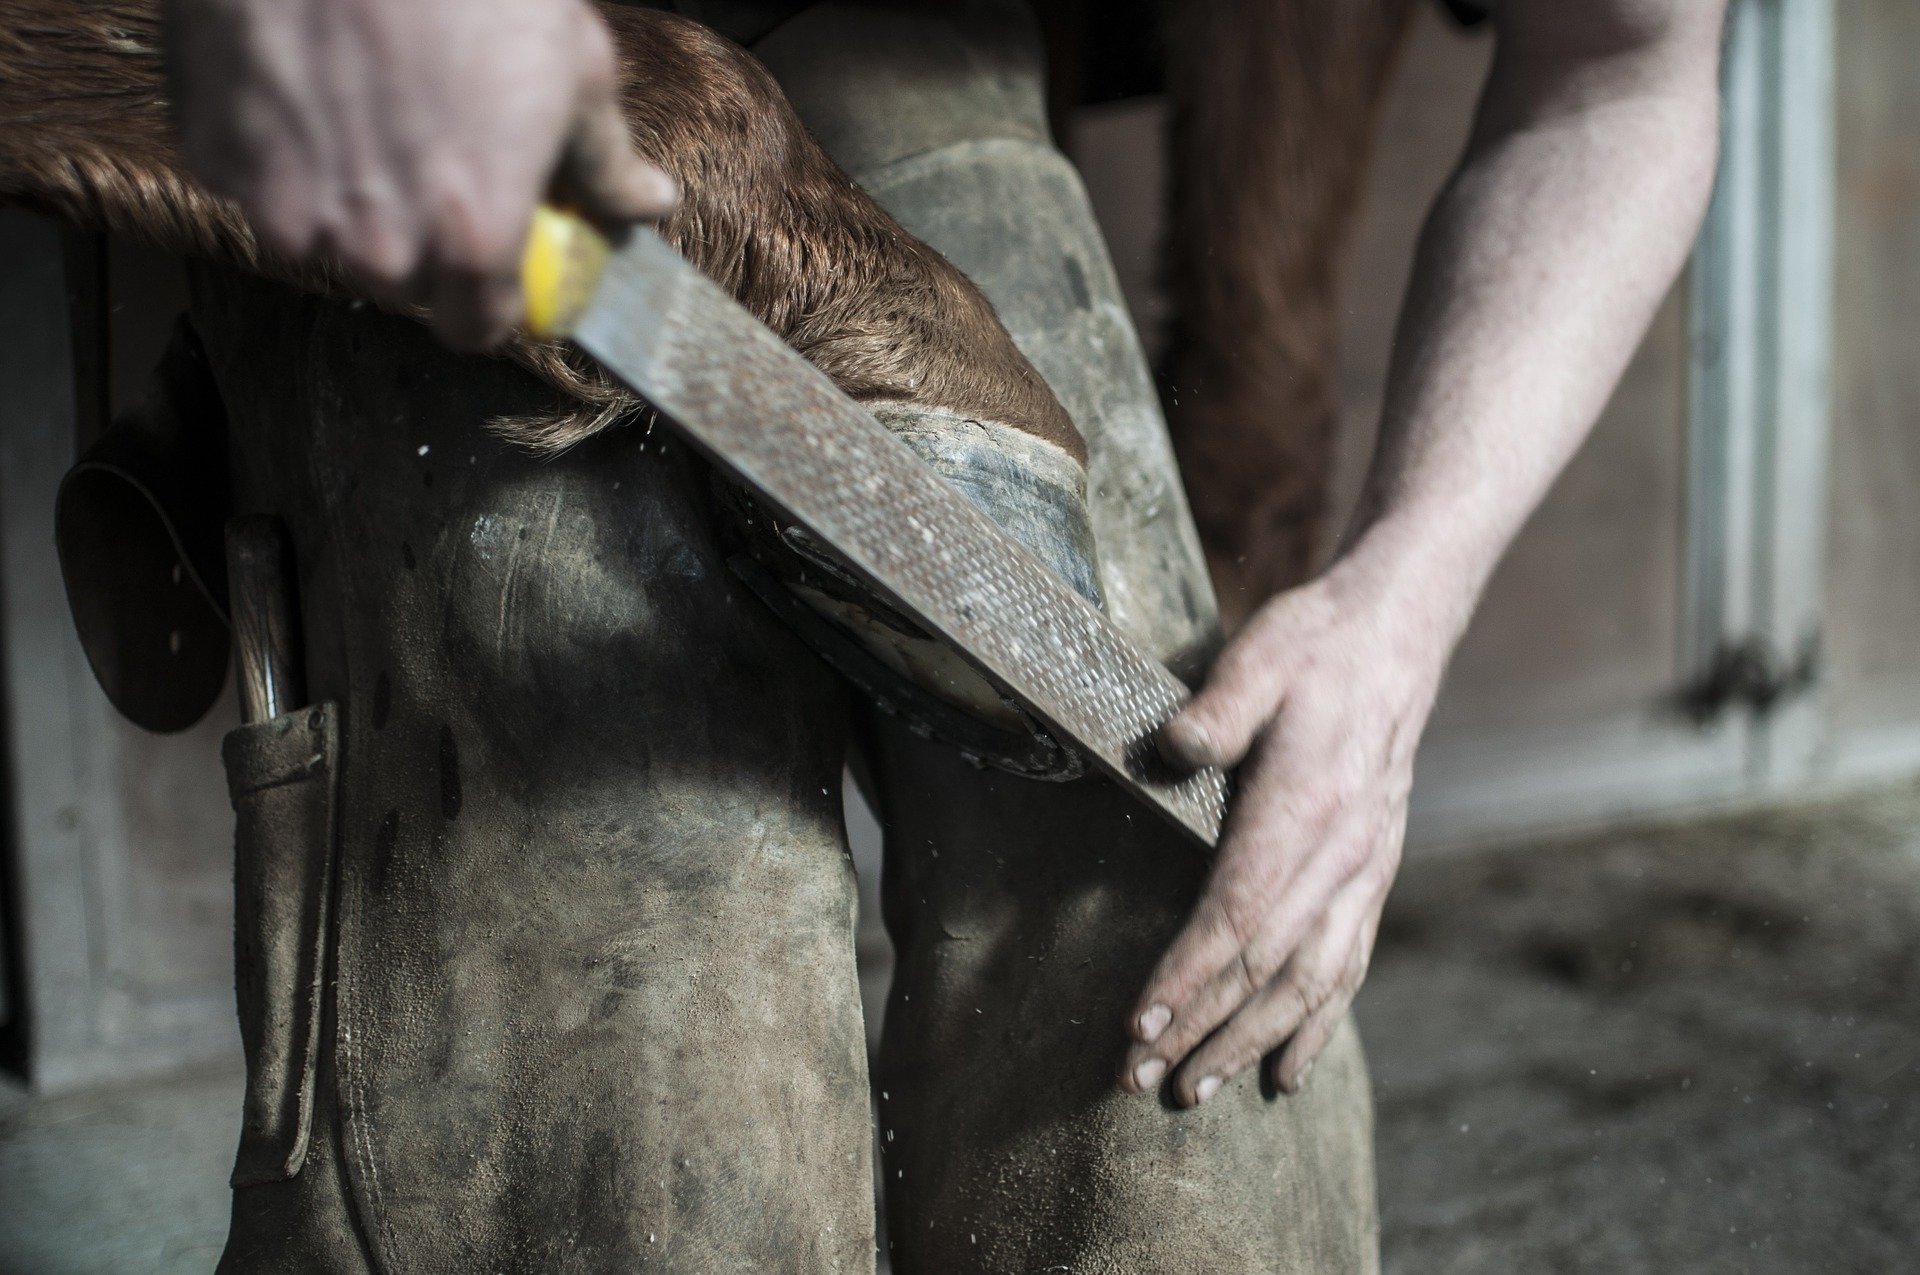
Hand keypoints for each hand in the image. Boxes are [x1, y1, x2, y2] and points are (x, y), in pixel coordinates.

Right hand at [164, 0, 677, 349]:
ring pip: (318, 238)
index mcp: (472, 240)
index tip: (494, 262)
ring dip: (342, 197)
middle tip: (431, 159)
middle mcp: (375, 244)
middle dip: (418, 241)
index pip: (475, 330)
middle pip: (398, 285)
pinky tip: (306, 82)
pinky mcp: (216, 153)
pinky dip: (276, 146)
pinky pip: (250, 180)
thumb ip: (605, 160)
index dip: (488, 297)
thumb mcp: (575, 68)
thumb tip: (646, 203)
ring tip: (366, 110)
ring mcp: (284, 203)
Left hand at [1121, 552, 1451, 1103]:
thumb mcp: (1258, 657)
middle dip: (1203, 1031)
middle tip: (1140, 1081)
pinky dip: (1316, 1028)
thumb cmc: (1313, 645)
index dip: (1188, 976)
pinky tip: (1285, 1072)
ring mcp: (1365, 872)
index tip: (1139, 1024)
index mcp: (1308, 807)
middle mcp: (1345, 855)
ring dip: (1252, 1044)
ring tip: (1198, 1091)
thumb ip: (1216, 708)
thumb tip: (1168, 749)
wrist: (1397, 635)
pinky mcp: (1373, 876)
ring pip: (1311, 983)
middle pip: (1268, 967)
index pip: (1239, 914)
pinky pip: (1347, 968)